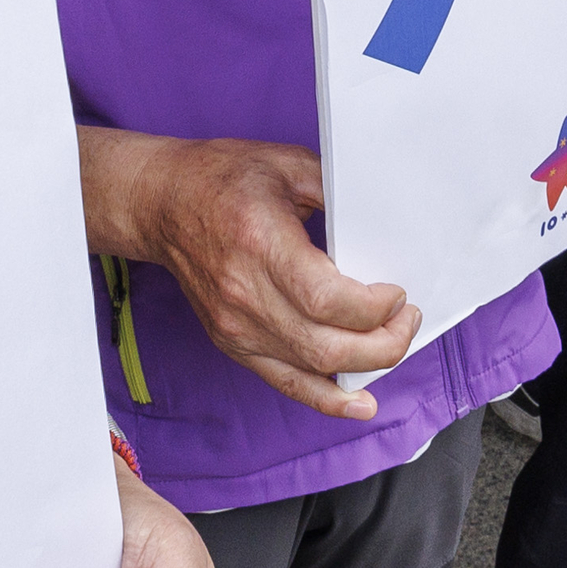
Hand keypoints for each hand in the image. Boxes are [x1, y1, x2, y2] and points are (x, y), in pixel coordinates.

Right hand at [83, 130, 415, 418]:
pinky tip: (359, 403)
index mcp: (260, 243)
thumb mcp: (286, 164)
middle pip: (326, 345)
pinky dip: (327, 399)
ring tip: (391, 344)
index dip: (373, 307)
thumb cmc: (218, 179)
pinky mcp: (232, 342)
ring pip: (312, 370)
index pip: (326, 299)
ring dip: (364, 366)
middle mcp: (245, 293)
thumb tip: (383, 219)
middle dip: (383, 343)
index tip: (396, 294)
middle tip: (405, 320)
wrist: (161, 203)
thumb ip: (337, 190)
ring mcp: (236, 326)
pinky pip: (286, 383)